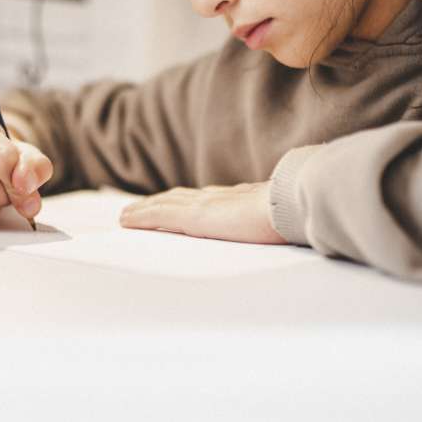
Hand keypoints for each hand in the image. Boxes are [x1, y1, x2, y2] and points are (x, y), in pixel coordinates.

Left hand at [119, 182, 286, 244]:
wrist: (291, 204)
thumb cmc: (295, 215)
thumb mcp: (285, 217)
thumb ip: (278, 219)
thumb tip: (289, 225)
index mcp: (242, 199)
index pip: (210, 198)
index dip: (191, 200)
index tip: (181, 201)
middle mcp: (219, 197)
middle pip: (181, 197)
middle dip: (161, 202)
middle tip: (142, 208)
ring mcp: (205, 205)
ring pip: (165, 204)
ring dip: (145, 208)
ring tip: (127, 215)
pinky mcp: (194, 217)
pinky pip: (159, 216)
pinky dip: (141, 217)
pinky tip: (125, 221)